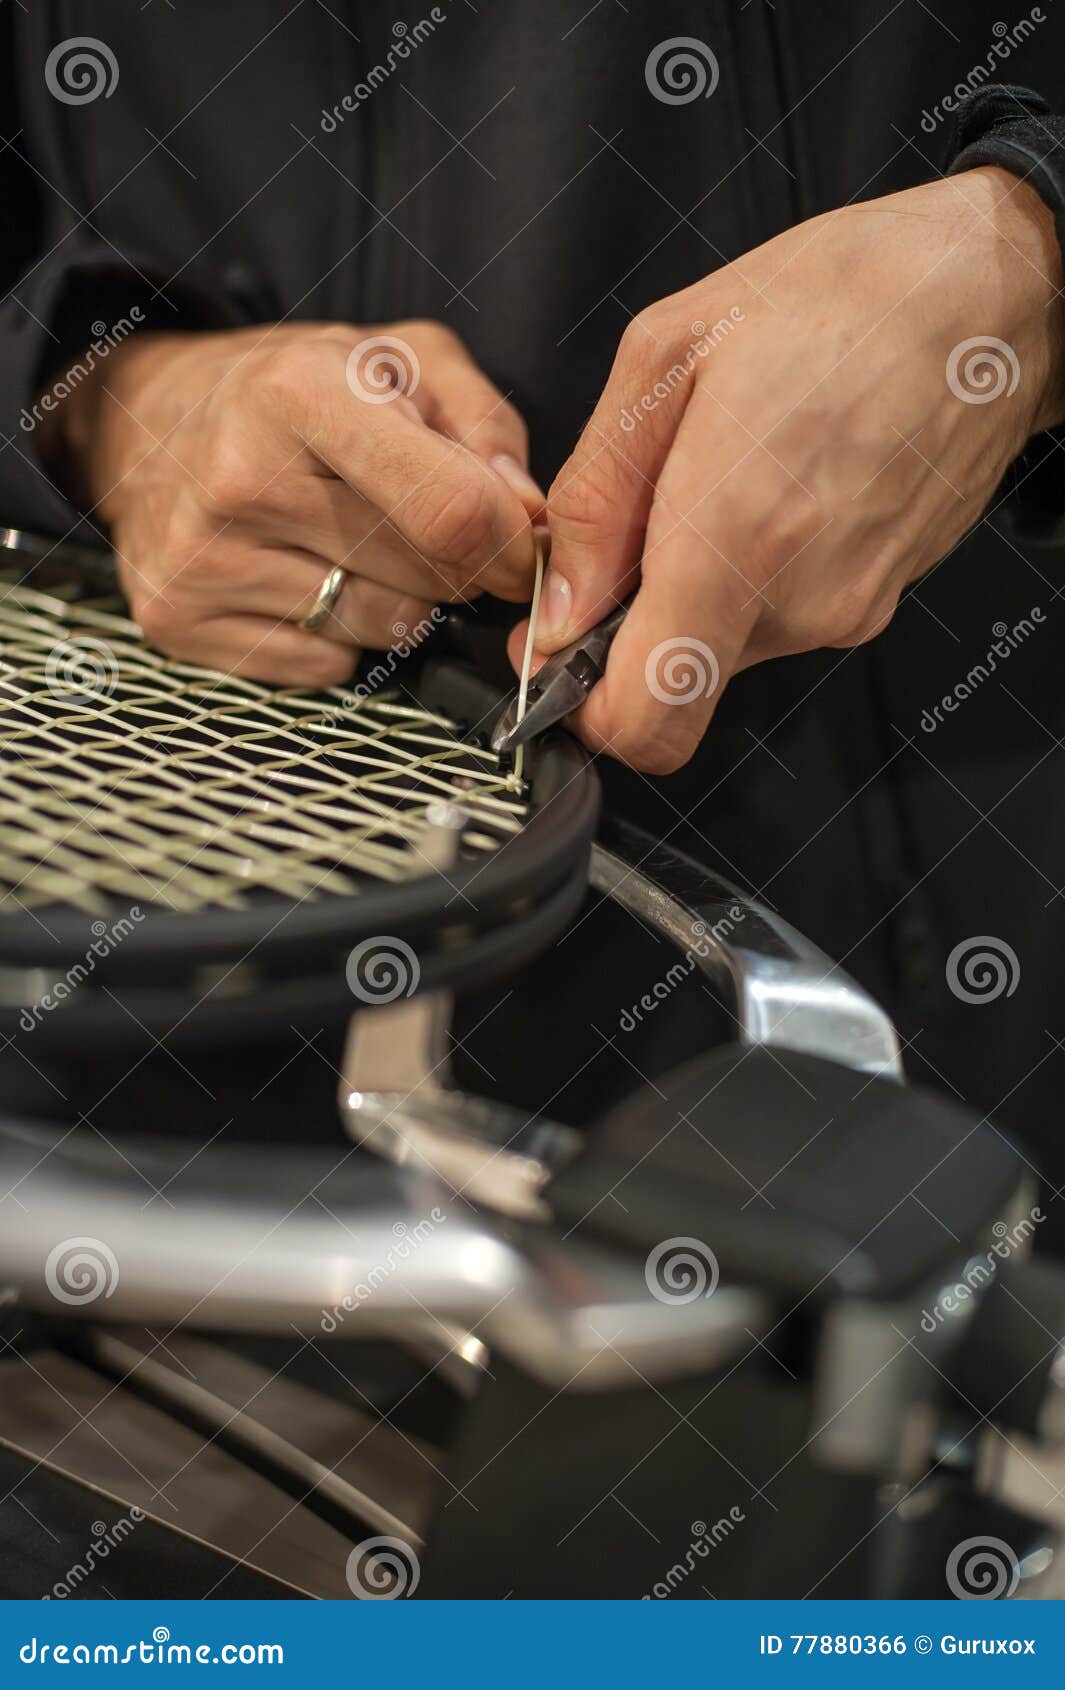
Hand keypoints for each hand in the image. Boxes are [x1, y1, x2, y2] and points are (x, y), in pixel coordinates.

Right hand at [47, 320, 541, 684]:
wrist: (145, 418)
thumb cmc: (290, 388)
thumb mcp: (396, 358)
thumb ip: (483, 424)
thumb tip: (528, 520)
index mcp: (299, 393)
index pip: (450, 511)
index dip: (511, 545)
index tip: (523, 549)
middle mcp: (240, 477)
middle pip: (424, 579)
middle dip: (456, 567)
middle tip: (428, 532)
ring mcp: (201, 557)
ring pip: (381, 630)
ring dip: (398, 601)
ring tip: (353, 543)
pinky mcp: (178, 619)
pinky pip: (323, 667)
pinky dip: (338, 637)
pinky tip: (304, 577)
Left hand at [513, 168, 1064, 771]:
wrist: (991, 293)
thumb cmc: (840, 298)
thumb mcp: (667, 355)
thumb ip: (595, 499)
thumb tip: (560, 606)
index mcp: (735, 538)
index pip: (645, 721)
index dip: (585, 707)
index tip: (563, 649)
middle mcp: (798, 602)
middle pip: (675, 684)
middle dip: (635, 620)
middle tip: (643, 518)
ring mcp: (846, 611)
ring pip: (723, 647)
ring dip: (698, 583)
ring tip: (725, 474)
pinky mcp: (874, 603)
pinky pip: (778, 617)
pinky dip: (751, 571)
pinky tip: (774, 484)